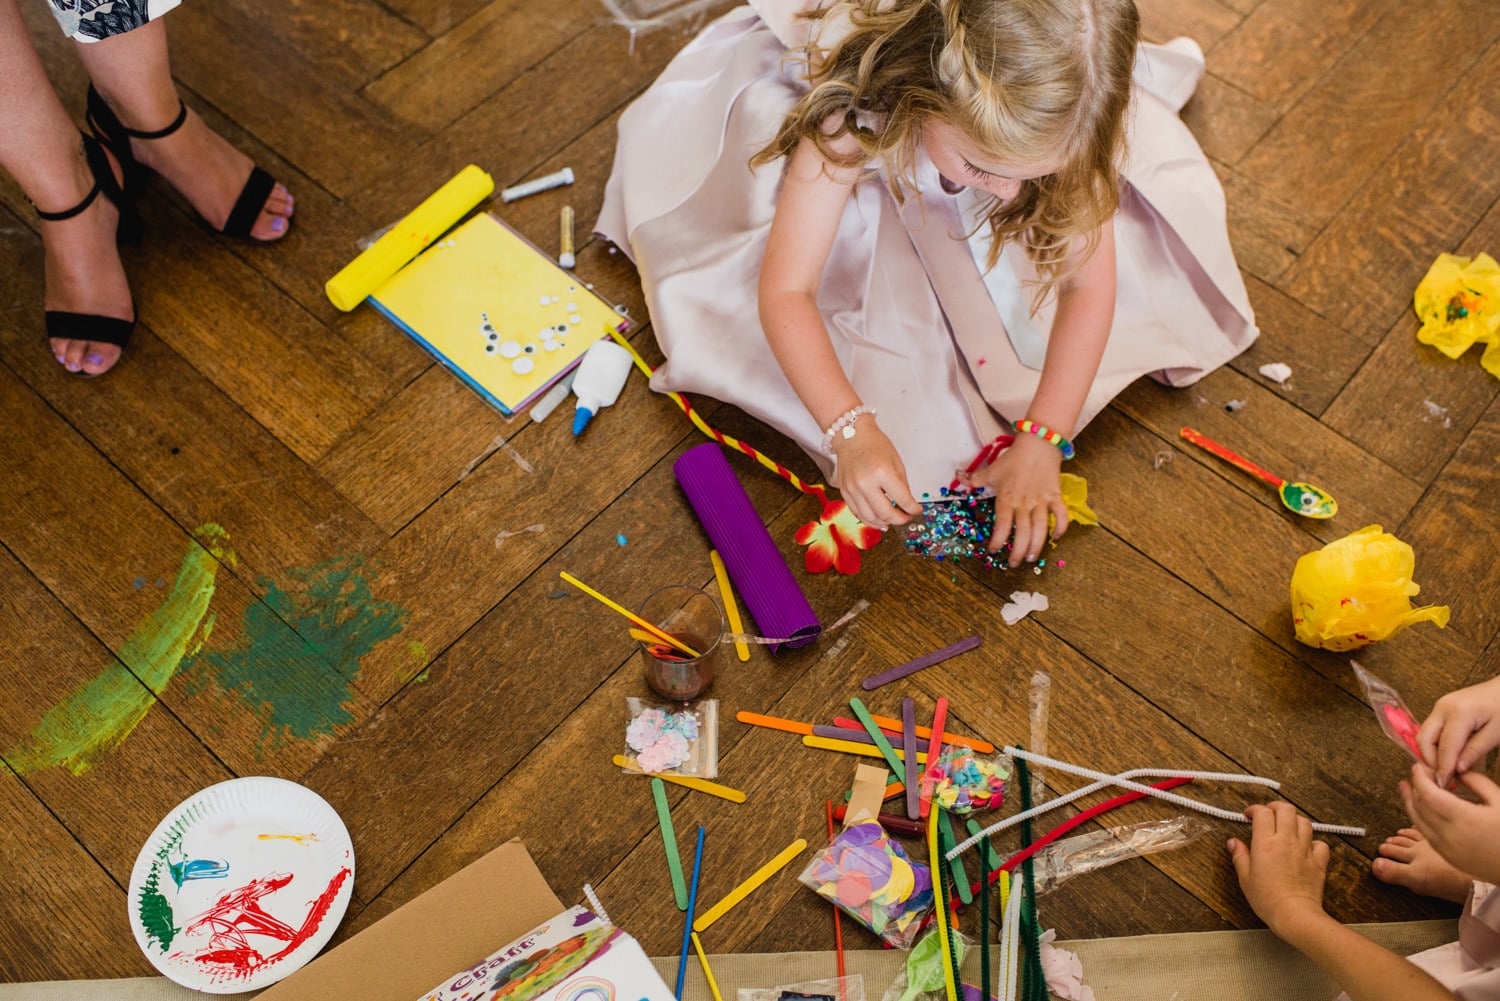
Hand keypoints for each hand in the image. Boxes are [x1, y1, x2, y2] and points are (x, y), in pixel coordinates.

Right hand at [830, 416, 920, 529]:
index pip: (902, 499)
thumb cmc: (875, 446)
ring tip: (892, 520)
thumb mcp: (896, 463)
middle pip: (885, 513)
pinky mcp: (845, 493)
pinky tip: (879, 520)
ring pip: (871, 517)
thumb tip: (907, 506)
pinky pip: (858, 513)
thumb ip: (902, 486)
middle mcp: (865, 483)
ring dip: (885, 523)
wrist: (851, 436)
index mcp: (883, 473)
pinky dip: (870, 520)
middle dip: (900, 519)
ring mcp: (853, 489)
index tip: (917, 510)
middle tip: (906, 517)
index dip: (913, 508)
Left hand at [963, 434, 1066, 566]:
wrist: (1038, 444)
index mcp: (1007, 498)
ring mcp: (1042, 500)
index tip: (993, 551)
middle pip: (1022, 532)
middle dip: (1017, 551)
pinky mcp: (1056, 496)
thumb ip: (974, 478)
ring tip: (1031, 558)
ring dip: (1037, 545)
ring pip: (1041, 528)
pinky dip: (1061, 526)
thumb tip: (957, 476)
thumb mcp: (991, 470)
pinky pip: (1061, 514)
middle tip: (1013, 563)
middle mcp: (1025, 502)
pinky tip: (1057, 537)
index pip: (1002, 525)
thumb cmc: (1013, 459)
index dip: (997, 540)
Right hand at [1228, 802, 1330, 937]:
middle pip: (1286, 809)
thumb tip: (1233, 843)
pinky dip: (1313, 841)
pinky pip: (1320, 843)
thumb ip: (1239, 856)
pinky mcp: (1318, 862)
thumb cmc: (1268, 900)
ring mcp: (1304, 850)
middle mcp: (1286, 842)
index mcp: (1265, 844)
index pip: (1262, 813)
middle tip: (1268, 814)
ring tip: (1286, 827)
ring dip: (1294, 820)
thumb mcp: (1245, 878)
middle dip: (1275, 807)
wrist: (1295, 915)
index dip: (1254, 810)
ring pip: (1304, 822)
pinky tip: (1305, 848)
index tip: (1249, 816)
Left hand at [1401, 763, 1499, 885]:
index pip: (1429, 795)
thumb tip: (1456, 770)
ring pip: (1417, 821)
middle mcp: (1450, 835)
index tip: (1418, 766)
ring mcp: (1446, 849)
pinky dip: (1420, 818)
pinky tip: (1422, 808)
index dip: (1420, 778)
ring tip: (1407, 788)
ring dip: (1410, 802)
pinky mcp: (1447, 857)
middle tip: (1415, 774)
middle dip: (1414, 787)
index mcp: (1465, 819)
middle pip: (1420, 806)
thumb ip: (1477, 782)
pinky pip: (1426, 833)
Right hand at [1417, 676, 1499, 785]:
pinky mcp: (1442, 708)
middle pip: (1424, 738)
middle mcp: (1443, 708)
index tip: (1443, 784)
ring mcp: (1440, 706)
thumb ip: (1476, 750)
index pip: (1445, 746)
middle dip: (1429, 760)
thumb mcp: (1497, 733)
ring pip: (1425, 734)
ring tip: (1446, 770)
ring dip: (1431, 753)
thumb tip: (1458, 769)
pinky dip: (1436, 745)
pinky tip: (1449, 756)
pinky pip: (1432, 729)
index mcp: (1459, 713)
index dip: (1443, 767)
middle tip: (1442, 778)